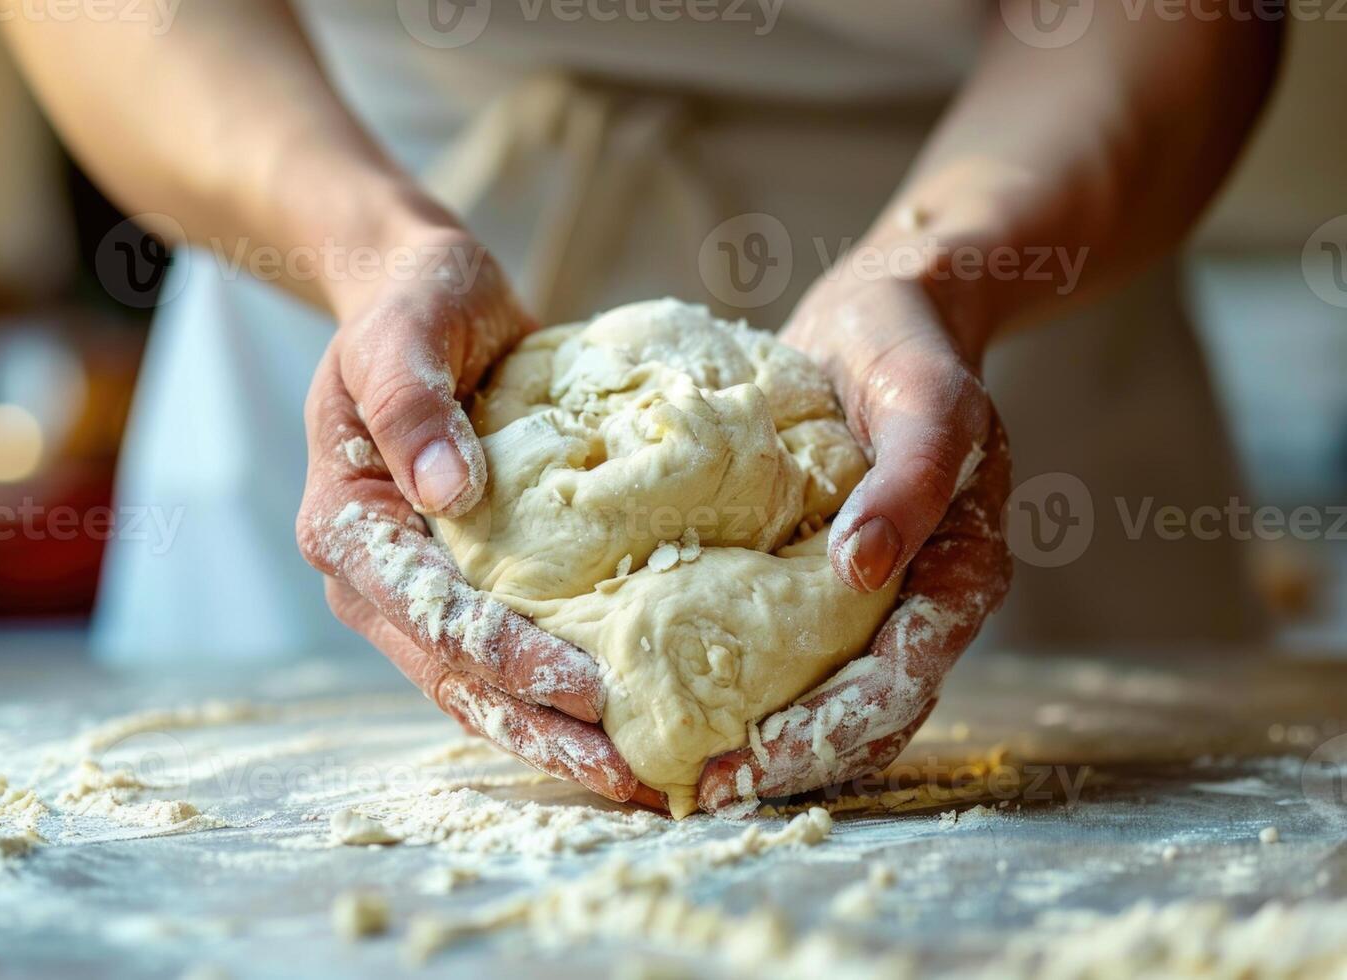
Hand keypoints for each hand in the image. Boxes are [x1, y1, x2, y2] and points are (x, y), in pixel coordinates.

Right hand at [295, 229, 665, 808]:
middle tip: (625, 774)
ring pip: (473, 685)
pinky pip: (498, 657)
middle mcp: (369, 577)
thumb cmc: (410, 307)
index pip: (429, 611)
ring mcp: (411, 590)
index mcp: (343, 526)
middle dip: (536, 728)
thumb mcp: (401, 333)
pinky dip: (548, 697)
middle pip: (451, 675)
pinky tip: (614, 726)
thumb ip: (411, 406)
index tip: (583, 687)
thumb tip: (448, 494)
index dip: (505, 656)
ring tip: (630, 780)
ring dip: (546, 735)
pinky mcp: (457, 585)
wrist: (419, 298)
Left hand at [692, 274, 1013, 811]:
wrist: (889, 313)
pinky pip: (789, 647)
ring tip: (682, 769)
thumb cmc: (912, 351)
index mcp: (961, 576)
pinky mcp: (821, 575)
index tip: (748, 765)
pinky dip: (747, 681)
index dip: (824, 734)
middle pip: (859, 714)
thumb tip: (860, 570)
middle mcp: (919, 600)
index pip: (895, 686)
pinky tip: (678, 695)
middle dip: (785, 759)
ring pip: (824, 694)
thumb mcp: (926, 400)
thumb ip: (908, 482)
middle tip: (696, 790)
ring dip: (765, 738)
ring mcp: (872, 595)